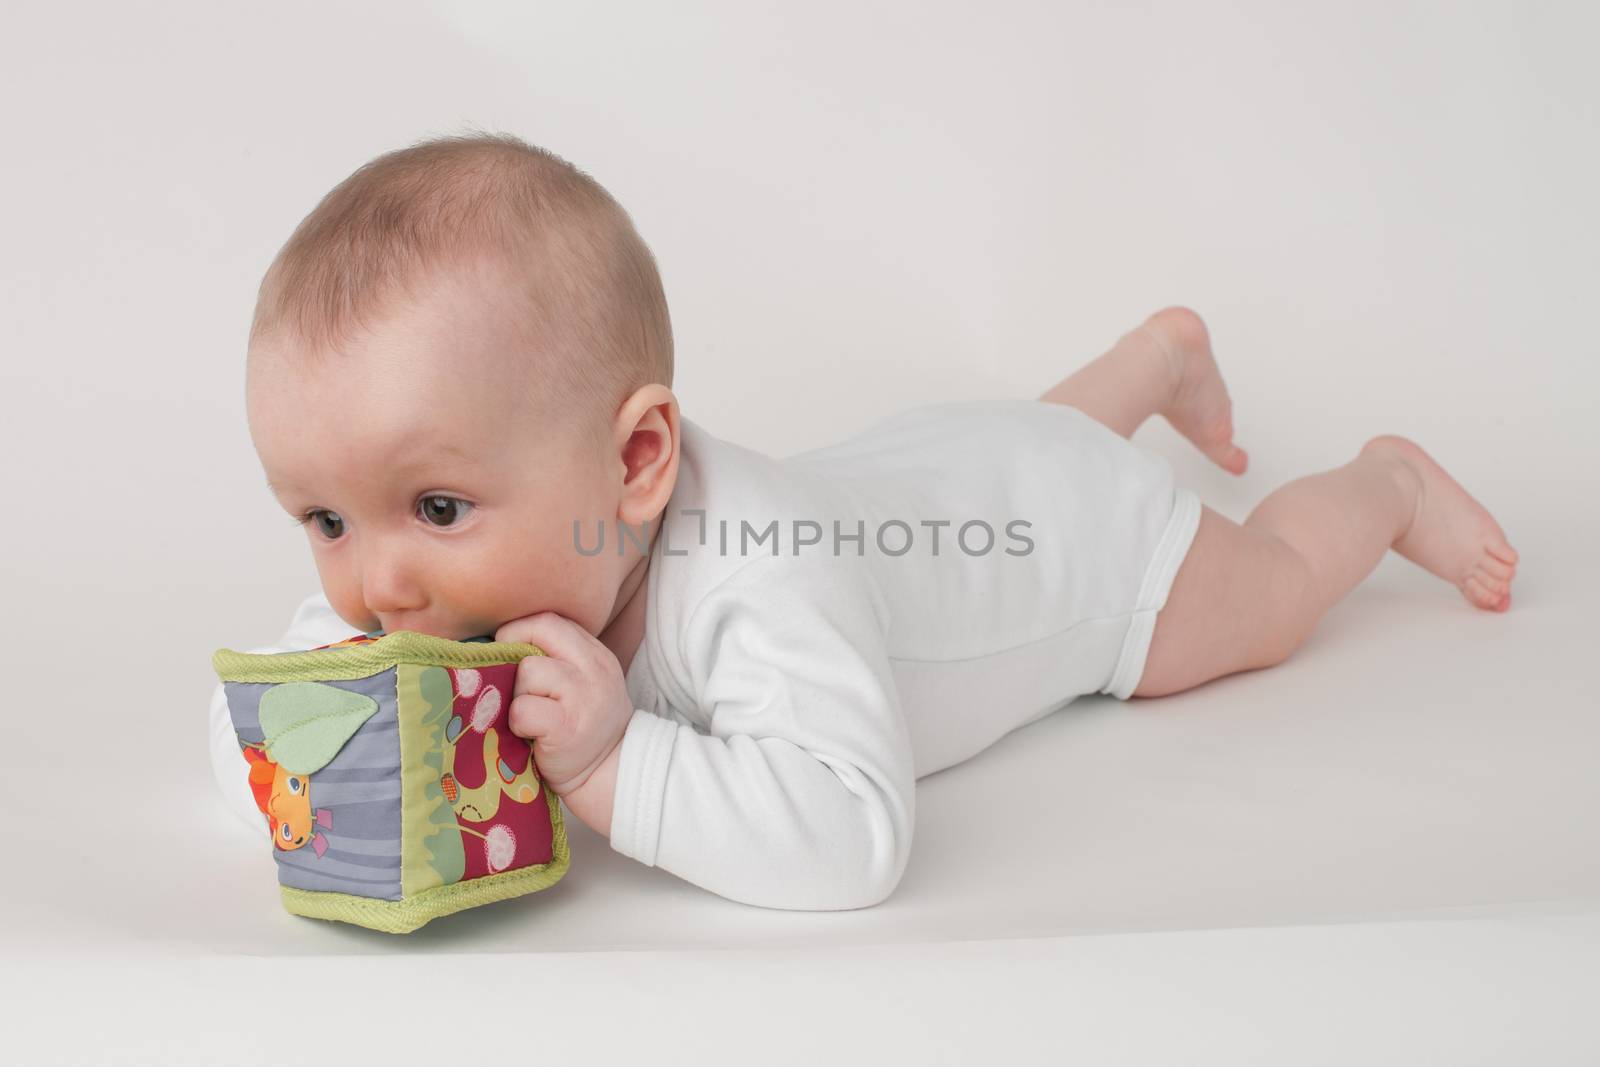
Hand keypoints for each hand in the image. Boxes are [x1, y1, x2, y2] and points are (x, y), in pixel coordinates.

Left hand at [494, 612, 633, 796]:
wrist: (611, 774)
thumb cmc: (583, 729)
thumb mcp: (584, 684)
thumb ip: (558, 659)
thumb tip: (499, 642)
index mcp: (596, 654)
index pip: (550, 620)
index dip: (521, 631)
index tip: (511, 656)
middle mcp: (594, 668)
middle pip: (538, 631)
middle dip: (513, 652)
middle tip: (514, 683)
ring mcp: (582, 696)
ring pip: (528, 671)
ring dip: (518, 694)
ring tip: (532, 715)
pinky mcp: (566, 726)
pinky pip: (522, 709)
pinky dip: (518, 723)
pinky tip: (532, 735)